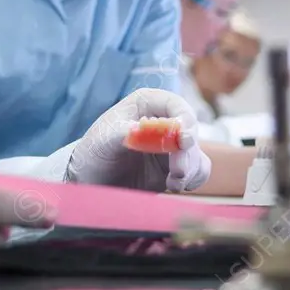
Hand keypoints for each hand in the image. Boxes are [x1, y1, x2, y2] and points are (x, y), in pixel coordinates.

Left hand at [65, 89, 211, 191]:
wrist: (91, 181)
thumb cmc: (94, 151)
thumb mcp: (104, 140)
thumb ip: (126, 133)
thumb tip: (143, 129)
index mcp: (147, 103)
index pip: (176, 105)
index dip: (185, 120)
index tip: (185, 140)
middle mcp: (164, 121)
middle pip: (190, 132)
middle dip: (187, 154)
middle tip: (177, 172)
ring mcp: (171, 145)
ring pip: (197, 153)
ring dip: (190, 169)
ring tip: (172, 183)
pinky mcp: (175, 168)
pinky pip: (197, 170)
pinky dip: (192, 179)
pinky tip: (174, 186)